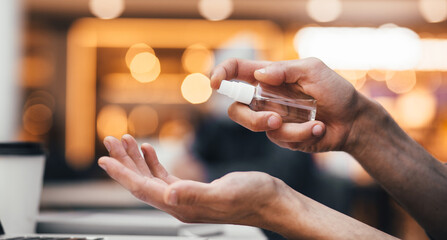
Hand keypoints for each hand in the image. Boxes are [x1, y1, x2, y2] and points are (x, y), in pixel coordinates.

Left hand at [98, 134, 289, 225]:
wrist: (271, 201)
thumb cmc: (254, 197)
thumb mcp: (225, 194)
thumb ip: (196, 195)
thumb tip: (168, 194)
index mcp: (182, 205)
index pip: (143, 189)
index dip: (122, 174)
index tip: (104, 158)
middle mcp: (179, 203)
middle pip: (142, 182)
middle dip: (124, 161)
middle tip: (110, 140)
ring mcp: (185, 197)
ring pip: (151, 177)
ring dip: (136, 159)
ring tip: (125, 140)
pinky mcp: (194, 189)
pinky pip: (165, 175)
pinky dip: (154, 161)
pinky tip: (149, 150)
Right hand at [210, 58, 366, 152]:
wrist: (353, 121)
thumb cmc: (335, 90)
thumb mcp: (312, 70)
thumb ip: (284, 70)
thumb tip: (257, 76)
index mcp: (270, 76)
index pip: (237, 72)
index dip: (222, 74)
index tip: (215, 83)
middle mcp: (266, 97)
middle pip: (236, 109)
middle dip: (250, 118)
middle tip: (274, 120)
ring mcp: (272, 117)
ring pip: (256, 127)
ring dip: (285, 128)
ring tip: (313, 124)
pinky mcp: (283, 136)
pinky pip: (280, 138)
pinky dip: (302, 134)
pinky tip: (319, 128)